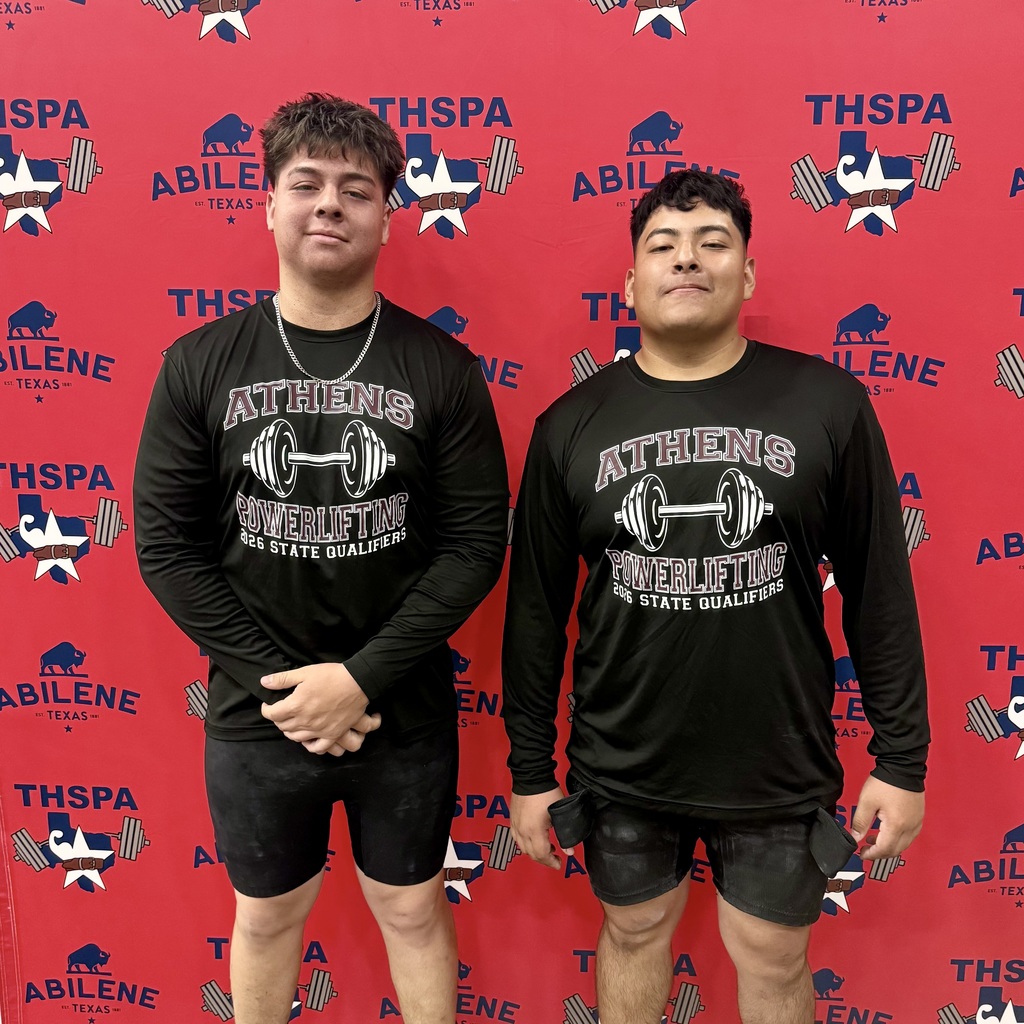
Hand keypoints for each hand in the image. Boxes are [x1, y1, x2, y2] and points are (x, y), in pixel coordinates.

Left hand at [260, 663, 380, 754]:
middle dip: (278, 719)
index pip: (272, 714)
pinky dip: (309, 745)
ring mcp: (318, 730)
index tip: (268, 704)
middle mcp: (305, 721)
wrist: (357, 682)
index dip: (267, 709)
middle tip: (281, 710)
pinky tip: (308, 738)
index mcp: (295, 706)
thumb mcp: (305, 672)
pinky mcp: (332, 734)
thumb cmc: (331, 676)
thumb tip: (264, 682)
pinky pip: (317, 747)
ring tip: (292, 722)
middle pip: (282, 727)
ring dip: (290, 731)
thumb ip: (282, 679)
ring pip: (296, 738)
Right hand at [511, 789, 572, 869]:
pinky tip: (533, 839)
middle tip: (555, 858)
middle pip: (531, 854)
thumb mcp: (559, 814)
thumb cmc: (547, 793)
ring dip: (534, 852)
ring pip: (523, 848)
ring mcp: (515, 825)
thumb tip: (570, 852)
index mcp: (534, 831)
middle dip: (544, 859)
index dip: (551, 862)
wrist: (531, 777)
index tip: (559, 864)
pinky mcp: (512, 819)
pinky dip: (525, 844)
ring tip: (547, 848)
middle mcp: (522, 831)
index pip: (541, 854)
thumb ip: (564, 834)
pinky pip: (517, 839)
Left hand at [850, 774, 923, 860]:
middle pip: (895, 850)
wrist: (903, 767)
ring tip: (872, 838)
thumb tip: (855, 837)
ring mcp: (917, 822)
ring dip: (888, 845)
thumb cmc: (885, 782)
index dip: (872, 854)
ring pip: (903, 844)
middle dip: (879, 852)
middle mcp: (910, 828)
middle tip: (866, 849)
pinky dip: (897, 838)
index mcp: (897, 826)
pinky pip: (909, 835)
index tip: (861, 853)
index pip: (885, 849)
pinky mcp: (918, 817)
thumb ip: (860, 821)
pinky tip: (886, 830)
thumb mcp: (867, 801)